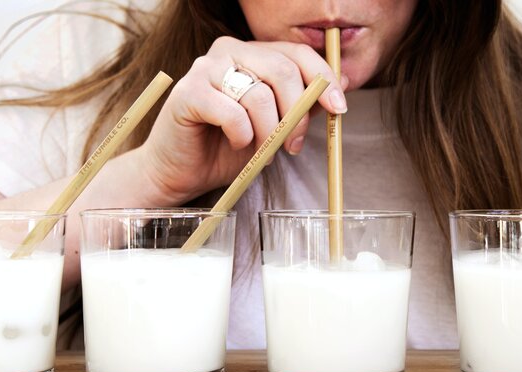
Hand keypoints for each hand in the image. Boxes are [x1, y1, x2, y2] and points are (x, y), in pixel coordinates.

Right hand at [136, 36, 347, 205]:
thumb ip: (299, 105)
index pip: (298, 53)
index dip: (323, 80)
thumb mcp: (274, 125)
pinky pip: (232, 113)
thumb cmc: (227, 147)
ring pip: (259, 95)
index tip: (338, 109)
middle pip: (283, 71)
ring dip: (268, 133)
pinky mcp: (188, 92)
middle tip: (293, 145)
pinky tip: (236, 144)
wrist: (182, 171)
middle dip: (296, 114)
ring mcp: (206, 68)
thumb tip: (338, 89)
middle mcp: (229, 50)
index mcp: (253, 53)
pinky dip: (241, 136)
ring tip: (261, 152)